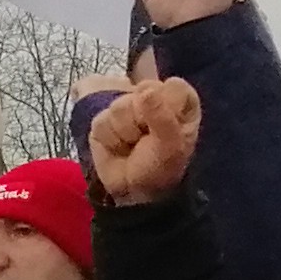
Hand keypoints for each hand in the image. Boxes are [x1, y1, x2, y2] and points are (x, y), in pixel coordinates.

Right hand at [85, 75, 202, 205]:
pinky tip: (118, 147)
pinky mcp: (104, 120)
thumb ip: (162, 116)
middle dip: (143, 119)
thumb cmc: (161, 168)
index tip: (166, 126)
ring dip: (125, 132)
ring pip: (119, 106)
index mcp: (179, 102)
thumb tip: (145, 92)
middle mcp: (153, 99)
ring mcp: (126, 107)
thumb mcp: (171, 146)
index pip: (173, 86)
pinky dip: (110, 140)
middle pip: (142, 90)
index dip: (167, 105)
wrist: (133, 193)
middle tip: (147, 139)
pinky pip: (101, 121)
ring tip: (132, 145)